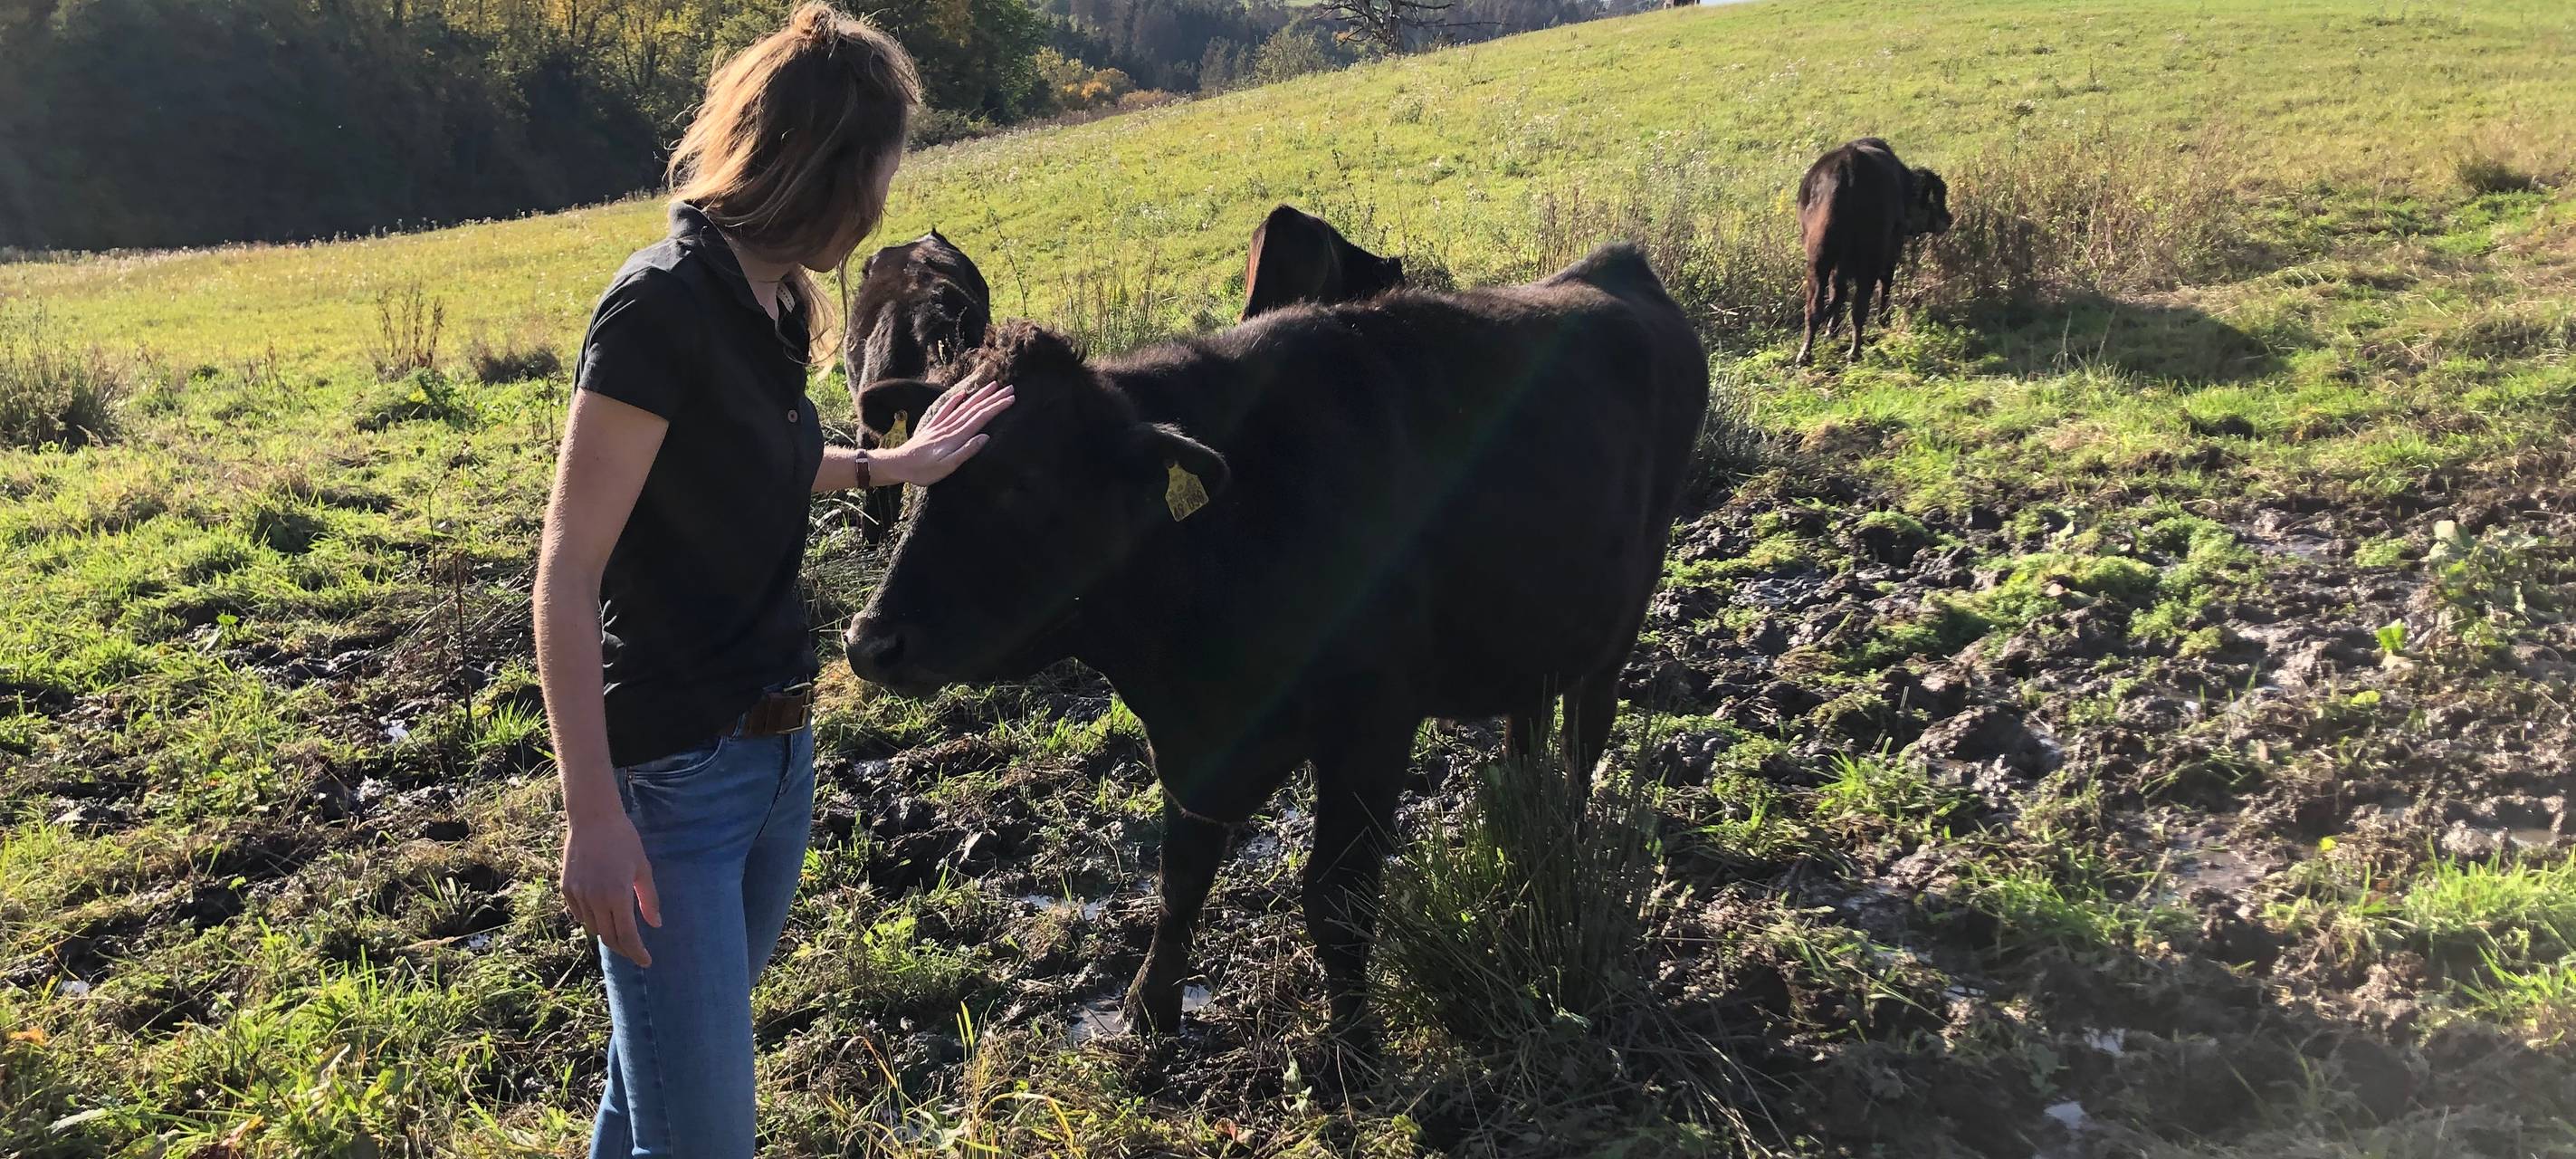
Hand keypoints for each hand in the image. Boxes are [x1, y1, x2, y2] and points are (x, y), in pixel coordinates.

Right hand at [562, 811, 660, 966]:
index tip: (646, 961)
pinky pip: (579, 915)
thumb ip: (649, 899)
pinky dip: (592, 920)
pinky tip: (602, 916)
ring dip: (608, 934)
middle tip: (636, 951)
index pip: (627, 936)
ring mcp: (577, 894)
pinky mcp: (566, 889)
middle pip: (608, 937)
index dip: (637, 952)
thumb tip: (655, 925)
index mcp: (617, 895)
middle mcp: (595, 898)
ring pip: (593, 928)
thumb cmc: (623, 840)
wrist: (592, 818)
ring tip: (620, 932)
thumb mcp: (642, 868)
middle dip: (624, 949)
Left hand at [873, 376, 1012, 486]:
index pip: (980, 418)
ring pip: (963, 406)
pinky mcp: (932, 427)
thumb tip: (985, 437)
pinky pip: (946, 409)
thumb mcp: (947, 466)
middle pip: (975, 409)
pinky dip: (955, 400)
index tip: (1010, 399)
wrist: (897, 465)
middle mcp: (949, 427)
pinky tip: (962, 393)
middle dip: (993, 398)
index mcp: (956, 437)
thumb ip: (966, 451)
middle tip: (1009, 388)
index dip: (996, 407)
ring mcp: (940, 425)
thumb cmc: (922, 471)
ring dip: (979, 396)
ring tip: (991, 386)